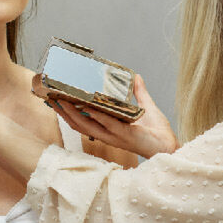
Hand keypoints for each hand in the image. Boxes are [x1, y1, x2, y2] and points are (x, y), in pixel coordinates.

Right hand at [49, 74, 178, 159]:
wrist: (169, 146)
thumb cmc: (158, 132)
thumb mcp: (146, 107)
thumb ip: (139, 93)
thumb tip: (136, 76)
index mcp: (109, 129)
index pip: (83, 122)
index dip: (69, 112)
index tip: (58, 99)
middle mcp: (108, 134)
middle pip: (79, 125)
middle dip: (64, 112)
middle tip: (52, 98)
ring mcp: (115, 136)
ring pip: (88, 126)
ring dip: (74, 114)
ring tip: (63, 101)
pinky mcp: (125, 135)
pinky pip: (108, 125)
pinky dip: (98, 115)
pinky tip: (90, 106)